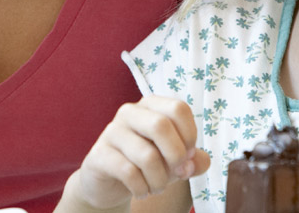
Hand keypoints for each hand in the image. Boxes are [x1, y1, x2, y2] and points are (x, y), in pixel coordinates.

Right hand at [67, 96, 207, 210]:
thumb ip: (194, 160)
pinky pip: (128, 172)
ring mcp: (112, 131)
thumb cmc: (147, 164)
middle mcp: (129, 112)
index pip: (178, 109)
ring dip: (159, 181)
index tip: (188, 156)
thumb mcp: (174, 160)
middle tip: (178, 174)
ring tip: (158, 188)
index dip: (189, 135)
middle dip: (176, 156)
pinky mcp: (99, 154)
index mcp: (151, 105)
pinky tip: (141, 191)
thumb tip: (199, 162)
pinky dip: (142, 188)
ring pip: (147, 155)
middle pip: (161, 125)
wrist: (109, 182)